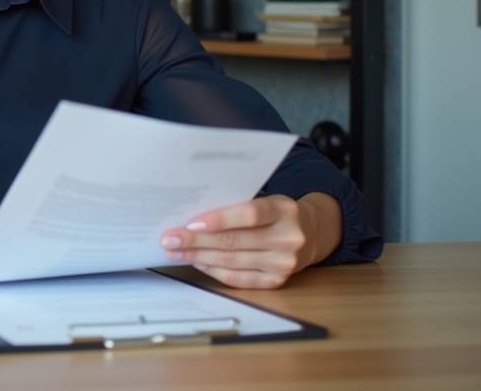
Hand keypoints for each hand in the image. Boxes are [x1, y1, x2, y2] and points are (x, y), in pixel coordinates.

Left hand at [158, 192, 342, 288]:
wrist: (310, 233)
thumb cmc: (276, 212)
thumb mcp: (265, 200)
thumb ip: (237, 205)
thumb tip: (192, 215)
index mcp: (285, 210)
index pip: (249, 215)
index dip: (219, 220)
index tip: (190, 223)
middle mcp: (288, 238)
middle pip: (235, 241)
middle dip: (196, 241)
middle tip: (170, 238)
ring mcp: (284, 263)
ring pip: (233, 261)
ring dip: (198, 257)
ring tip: (176, 251)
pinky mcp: (276, 281)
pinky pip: (238, 278)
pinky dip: (214, 270)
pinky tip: (197, 262)